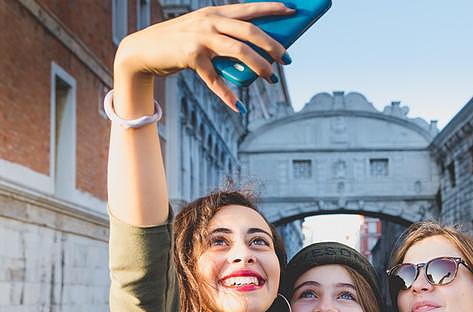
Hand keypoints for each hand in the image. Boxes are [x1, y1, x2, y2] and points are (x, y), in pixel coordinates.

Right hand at [114, 2, 294, 110]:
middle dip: (273, 45)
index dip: (272, 8)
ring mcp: (200, 37)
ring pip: (239, 51)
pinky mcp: (190, 56)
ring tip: (272, 79)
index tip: (293, 11)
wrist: (142, 50)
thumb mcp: (203, 32)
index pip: (249, 8)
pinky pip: (214, 78)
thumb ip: (225, 37)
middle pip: (250, 31)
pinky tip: (237, 105)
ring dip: (259, 66)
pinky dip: (227, 94)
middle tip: (287, 59)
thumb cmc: (179, 43)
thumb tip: (256, 54)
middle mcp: (209, 21)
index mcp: (215, 12)